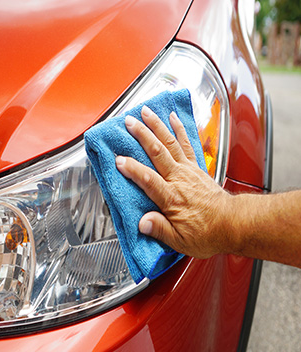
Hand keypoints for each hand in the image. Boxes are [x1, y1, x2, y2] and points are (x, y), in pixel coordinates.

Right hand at [115, 105, 231, 258]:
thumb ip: (159, 229)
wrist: (231, 224)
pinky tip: (172, 118)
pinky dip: (179, 130)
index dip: (132, 169)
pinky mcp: (196, 168)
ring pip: (170, 143)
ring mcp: (188, 171)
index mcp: (172, 198)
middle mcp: (179, 180)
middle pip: (158, 152)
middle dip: (142, 135)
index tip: (119, 160)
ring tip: (146, 111)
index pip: (148, 180)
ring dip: (157, 126)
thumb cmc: (206, 233)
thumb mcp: (179, 240)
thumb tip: (142, 223)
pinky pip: (186, 144)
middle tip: (129, 122)